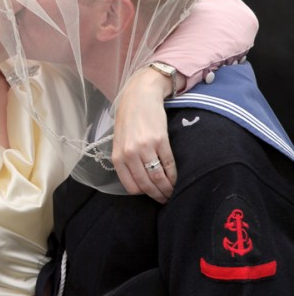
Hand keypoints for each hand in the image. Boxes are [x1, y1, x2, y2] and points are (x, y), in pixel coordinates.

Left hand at [112, 66, 179, 203]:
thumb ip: (125, 160)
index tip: (152, 195)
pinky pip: (169, 164)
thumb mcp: (119, 141)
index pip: (131, 186)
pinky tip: (176, 178)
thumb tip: (139, 181)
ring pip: (158, 177)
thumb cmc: (129, 119)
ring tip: (173, 192)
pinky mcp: (160, 140)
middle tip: (166, 199)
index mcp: (118, 156)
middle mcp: (130, 154)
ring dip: (168, 188)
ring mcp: (145, 147)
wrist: (140, 96)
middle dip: (158, 195)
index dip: (144, 194)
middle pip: (146, 184)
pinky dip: (174, 175)